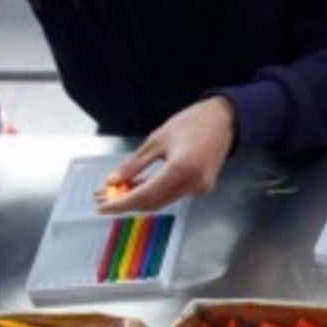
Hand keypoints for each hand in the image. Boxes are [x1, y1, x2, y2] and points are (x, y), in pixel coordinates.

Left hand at [98, 97, 237, 212]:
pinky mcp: (201, 188)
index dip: (121, 203)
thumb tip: (113, 181)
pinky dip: (153, 193)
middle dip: (127, 202)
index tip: (102, 207)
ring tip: (115, 191)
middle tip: (103, 197)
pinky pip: (172, 195)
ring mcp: (200, 189)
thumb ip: (134, 164)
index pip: (145, 195)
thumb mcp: (157, 140)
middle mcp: (193, 185)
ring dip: (138, 198)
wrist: (224, 120)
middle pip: (153, 203)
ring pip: (162, 201)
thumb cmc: (192, 123)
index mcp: (182, 169)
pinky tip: (136, 186)